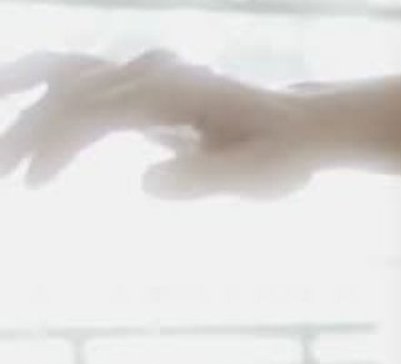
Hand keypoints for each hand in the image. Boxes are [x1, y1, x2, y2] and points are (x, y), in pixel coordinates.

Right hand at [0, 49, 315, 197]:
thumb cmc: (283, 154)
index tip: (34, 182)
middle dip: (26, 131)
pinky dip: (41, 94)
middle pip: (68, 91)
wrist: (301, 126)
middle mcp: (152, 75)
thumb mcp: (260, 175)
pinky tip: (17, 112)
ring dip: (21, 97)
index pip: (96, 111)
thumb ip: (207, 178)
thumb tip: (145, 183)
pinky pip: (76, 80)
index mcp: (175, 92)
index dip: (59, 144)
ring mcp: (143, 75)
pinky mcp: (138, 86)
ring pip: (65, 73)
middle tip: (1, 175)